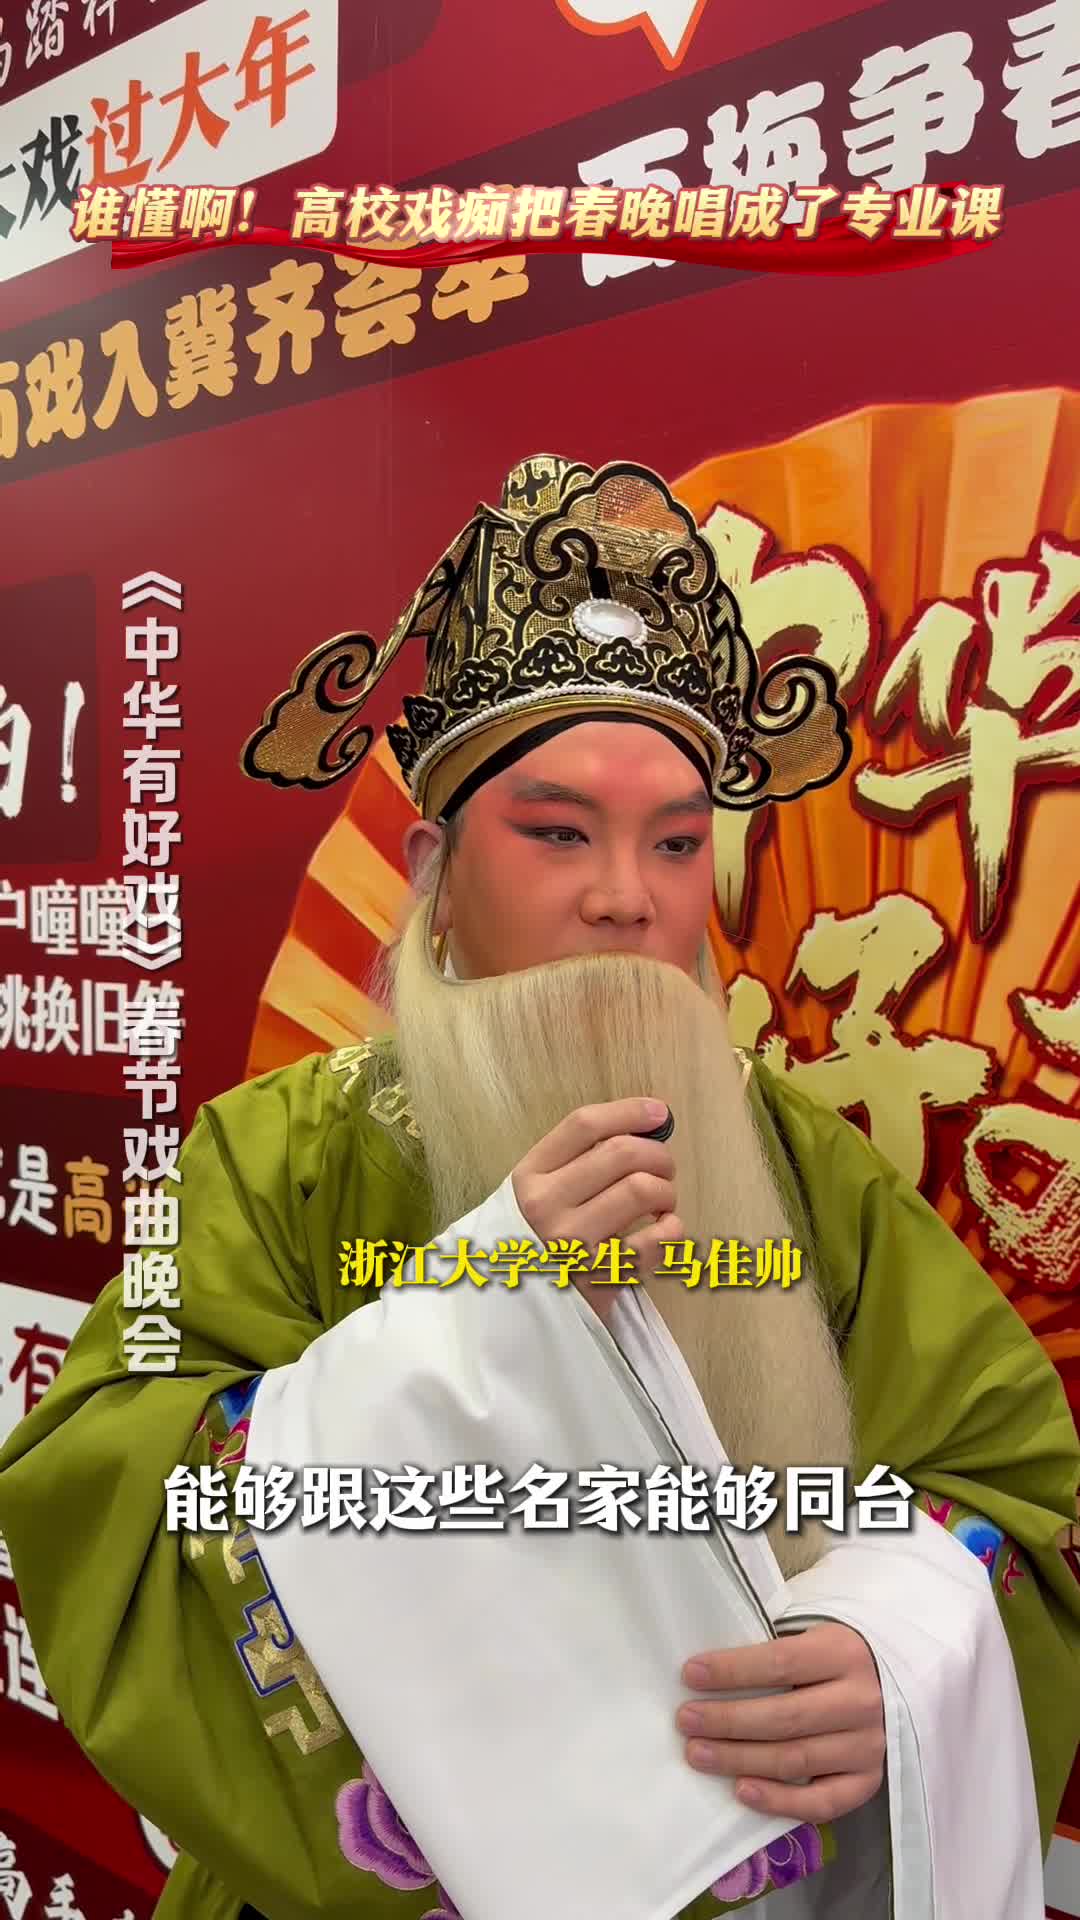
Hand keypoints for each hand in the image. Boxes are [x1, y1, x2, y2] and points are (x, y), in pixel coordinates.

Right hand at [511, 1098, 680, 1319]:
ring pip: (643, 1190)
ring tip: (661, 1205)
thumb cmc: (534, 1247)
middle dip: (658, 1156)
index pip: (583, 1126)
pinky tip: (664, 1233)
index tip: (659, 1113)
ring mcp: (573, 1243)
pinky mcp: (601, 1278)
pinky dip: (673, 1231)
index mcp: (528, 1177)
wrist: (512, 1318)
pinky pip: (658, 1240)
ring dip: (666, 1192)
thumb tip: (644, 1129)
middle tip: (663, 1171)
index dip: (629, 1112)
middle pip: (622, 1152)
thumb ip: (574, 1165)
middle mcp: (546, 1206)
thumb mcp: (534, 1198)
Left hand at [676, 1625, 884, 1821]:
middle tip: (686, 1721)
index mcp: (843, 1653)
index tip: (690, 1675)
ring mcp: (868, 1746)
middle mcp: (861, 1701)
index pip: (780, 1664)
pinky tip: (742, 1790)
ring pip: (795, 1759)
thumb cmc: (833, 1658)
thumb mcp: (812, 1637)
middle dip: (727, 1720)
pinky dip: (779, 1801)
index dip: (732, 1671)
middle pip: (784, 1717)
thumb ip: (773, 1651)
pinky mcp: (869, 1781)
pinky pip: (822, 1802)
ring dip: (740, 1759)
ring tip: (698, 1754)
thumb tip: (707, 1672)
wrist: (890, 1684)